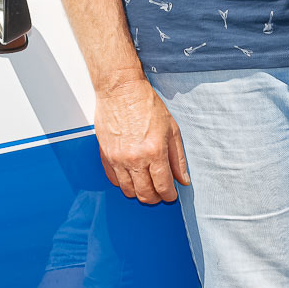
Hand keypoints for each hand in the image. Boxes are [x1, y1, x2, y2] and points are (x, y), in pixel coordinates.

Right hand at [93, 77, 189, 203]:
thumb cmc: (145, 104)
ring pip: (128, 191)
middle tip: (160, 192)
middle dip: (155, 198)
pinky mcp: (105, 155)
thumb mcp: (171, 129)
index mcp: (155, 151)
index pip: (163, 187)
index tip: (171, 194)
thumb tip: (182, 180)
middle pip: (145, 194)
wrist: (120, 89)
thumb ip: (177, 158)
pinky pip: (113, 180)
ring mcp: (117, 158)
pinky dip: (123, 182)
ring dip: (139, 192)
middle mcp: (135, 158)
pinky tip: (131, 175)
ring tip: (146, 184)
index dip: (169, 195)